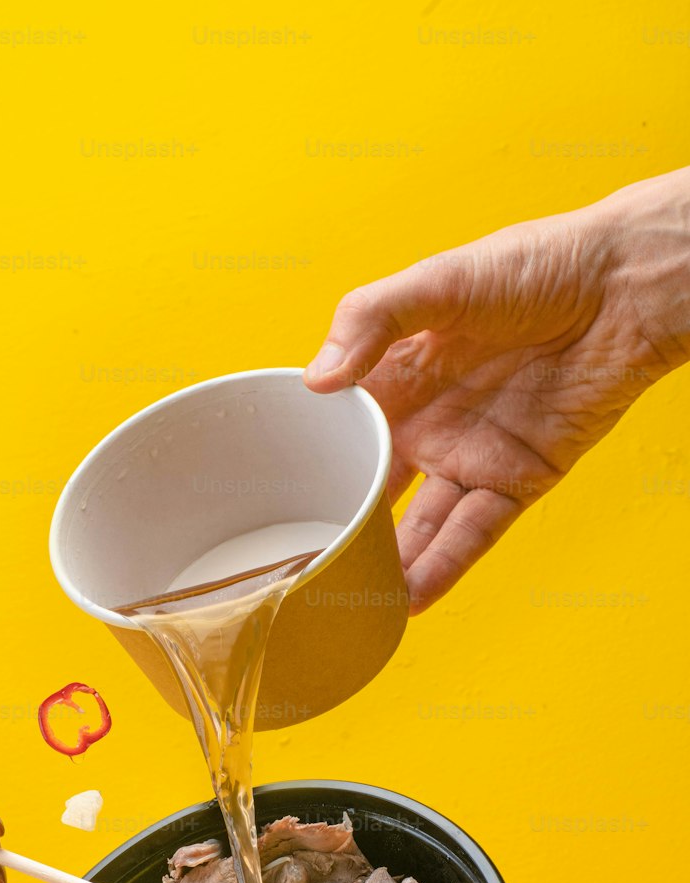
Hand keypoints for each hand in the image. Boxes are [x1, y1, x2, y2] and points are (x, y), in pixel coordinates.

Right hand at [305, 169, 689, 610]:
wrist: (624, 286)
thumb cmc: (537, 264)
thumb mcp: (437, 281)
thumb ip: (371, 321)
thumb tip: (318, 380)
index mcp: (398, 376)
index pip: (340, 433)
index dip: (311, 465)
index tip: (270, 505)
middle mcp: (428, 423)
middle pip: (374, 492)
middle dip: (343, 532)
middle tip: (303, 574)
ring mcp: (471, 455)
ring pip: (419, 526)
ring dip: (388, 566)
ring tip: (350, 605)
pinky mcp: (517, 479)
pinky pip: (474, 534)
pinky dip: (443, 568)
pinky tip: (409, 601)